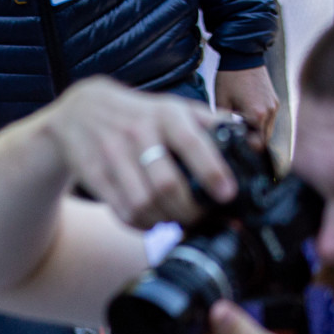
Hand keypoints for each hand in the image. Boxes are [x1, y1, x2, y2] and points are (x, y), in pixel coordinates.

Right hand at [38, 77, 231, 228]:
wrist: (81, 111)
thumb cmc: (139, 114)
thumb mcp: (173, 108)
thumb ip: (210, 124)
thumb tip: (251, 144)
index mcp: (165, 114)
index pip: (192, 143)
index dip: (212, 172)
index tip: (227, 195)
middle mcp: (138, 132)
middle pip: (167, 184)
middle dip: (189, 210)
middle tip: (200, 218)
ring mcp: (113, 155)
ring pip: (143, 203)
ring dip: (164, 220)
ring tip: (175, 220)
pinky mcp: (94, 175)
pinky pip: (122, 211)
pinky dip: (142, 225)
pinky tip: (151, 221)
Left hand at [213, 66, 279, 150]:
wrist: (243, 54)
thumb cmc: (229, 78)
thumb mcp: (221, 102)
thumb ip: (224, 124)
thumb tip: (222, 138)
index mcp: (257, 115)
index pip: (257, 145)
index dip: (247, 151)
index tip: (236, 151)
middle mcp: (270, 112)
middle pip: (264, 140)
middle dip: (252, 144)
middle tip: (237, 145)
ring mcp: (274, 106)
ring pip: (267, 131)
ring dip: (256, 135)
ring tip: (241, 134)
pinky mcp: (275, 100)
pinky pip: (269, 120)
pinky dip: (260, 125)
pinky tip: (247, 123)